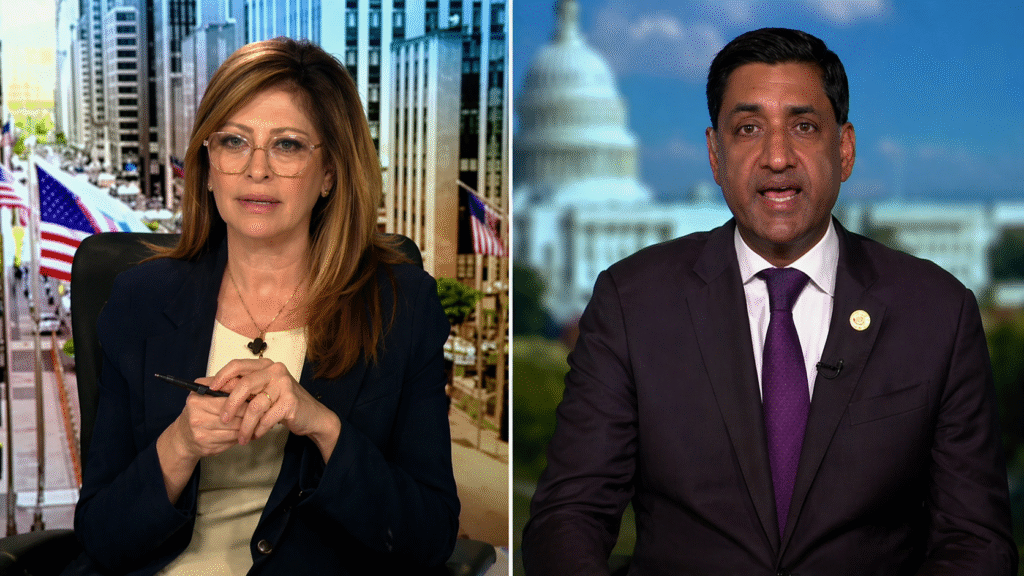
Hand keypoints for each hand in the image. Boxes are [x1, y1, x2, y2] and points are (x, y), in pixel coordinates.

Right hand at [156, 381, 246, 502]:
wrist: (183, 437)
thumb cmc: (197, 413)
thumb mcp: (204, 394)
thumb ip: (221, 385)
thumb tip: (244, 380)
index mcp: (196, 401)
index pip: (229, 400)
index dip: (245, 401)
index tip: (256, 399)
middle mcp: (197, 418)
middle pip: (234, 417)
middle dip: (249, 415)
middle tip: (261, 411)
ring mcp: (202, 435)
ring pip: (235, 431)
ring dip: (247, 427)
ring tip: (255, 421)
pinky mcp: (208, 448)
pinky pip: (232, 441)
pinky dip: (241, 436)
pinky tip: (244, 432)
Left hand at [207, 359, 340, 457]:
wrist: (311, 416)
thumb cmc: (282, 403)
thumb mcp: (260, 392)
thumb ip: (240, 388)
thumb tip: (208, 387)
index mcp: (264, 365)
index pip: (237, 365)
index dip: (220, 377)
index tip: (208, 390)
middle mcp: (275, 371)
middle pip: (244, 385)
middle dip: (230, 405)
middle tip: (222, 420)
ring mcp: (284, 385)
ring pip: (255, 406)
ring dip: (245, 426)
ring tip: (241, 437)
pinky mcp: (291, 401)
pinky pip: (267, 418)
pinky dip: (259, 429)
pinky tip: (256, 435)